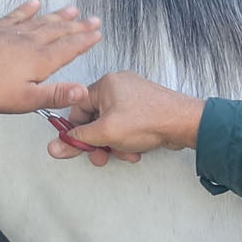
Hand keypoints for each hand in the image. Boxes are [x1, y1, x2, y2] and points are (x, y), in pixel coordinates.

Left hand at [0, 1, 99, 114]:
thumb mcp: (25, 100)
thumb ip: (55, 94)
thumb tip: (83, 91)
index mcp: (41, 60)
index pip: (70, 48)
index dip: (85, 40)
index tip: (98, 33)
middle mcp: (30, 41)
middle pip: (60, 31)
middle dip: (78, 26)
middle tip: (93, 19)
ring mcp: (13, 32)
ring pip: (42, 20)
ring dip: (59, 15)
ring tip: (72, 9)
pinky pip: (17, 15)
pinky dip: (28, 8)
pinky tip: (35, 3)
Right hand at [48, 71, 204, 165]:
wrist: (184, 123)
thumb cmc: (150, 120)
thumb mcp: (106, 133)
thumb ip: (79, 139)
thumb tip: (56, 146)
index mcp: (106, 84)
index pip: (77, 107)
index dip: (75, 129)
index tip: (78, 145)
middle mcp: (119, 86)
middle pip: (95, 118)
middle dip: (99, 142)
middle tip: (101, 157)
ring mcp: (133, 96)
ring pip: (112, 125)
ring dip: (116, 143)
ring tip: (126, 152)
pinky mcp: (145, 107)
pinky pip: (127, 125)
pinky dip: (128, 139)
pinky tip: (137, 148)